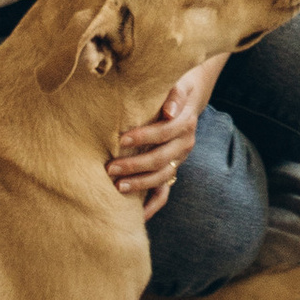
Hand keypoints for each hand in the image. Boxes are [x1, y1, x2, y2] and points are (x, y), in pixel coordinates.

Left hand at [110, 75, 208, 216]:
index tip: (121, 141)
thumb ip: (174, 93)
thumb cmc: (175, 86)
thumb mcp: (178, 82)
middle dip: (135, 165)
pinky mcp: (172, 169)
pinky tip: (137, 216)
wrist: (189, 95)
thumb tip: (168, 110)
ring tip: (118, 188)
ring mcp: (179, 159)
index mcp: (185, 122)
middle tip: (110, 168)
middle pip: (161, 159)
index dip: (144, 137)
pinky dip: (152, 205)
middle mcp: (185, 143)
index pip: (164, 132)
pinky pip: (165, 192)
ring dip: (140, 184)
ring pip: (162, 177)